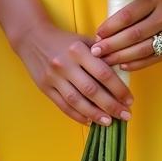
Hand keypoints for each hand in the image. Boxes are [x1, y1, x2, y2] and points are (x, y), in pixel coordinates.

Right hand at [15, 22, 132, 126]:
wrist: (31, 38)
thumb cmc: (63, 40)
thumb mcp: (83, 40)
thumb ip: (101, 55)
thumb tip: (122, 75)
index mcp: (78, 50)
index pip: (103, 73)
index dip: (119, 89)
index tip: (129, 100)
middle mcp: (65, 65)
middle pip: (91, 90)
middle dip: (111, 106)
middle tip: (125, 115)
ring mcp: (53, 78)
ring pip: (76, 101)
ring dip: (94, 114)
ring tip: (108, 122)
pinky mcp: (44, 87)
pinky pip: (62, 105)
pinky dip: (76, 115)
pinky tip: (89, 121)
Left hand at [91, 0, 161, 71]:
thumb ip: (130, 7)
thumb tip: (102, 31)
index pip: (128, 15)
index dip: (110, 27)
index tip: (97, 35)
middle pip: (133, 34)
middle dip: (111, 45)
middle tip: (95, 52)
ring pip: (142, 49)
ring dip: (120, 57)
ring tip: (105, 61)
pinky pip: (153, 58)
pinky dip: (136, 64)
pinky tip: (122, 65)